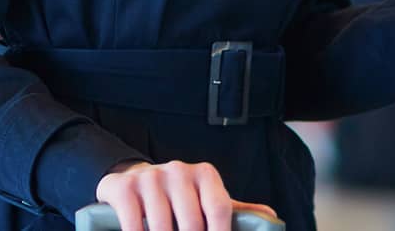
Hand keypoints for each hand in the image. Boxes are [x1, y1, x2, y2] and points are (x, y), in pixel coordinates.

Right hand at [95, 160, 278, 230]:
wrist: (134, 181)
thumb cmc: (179, 198)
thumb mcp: (206, 199)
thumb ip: (235, 211)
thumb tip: (271, 218)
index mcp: (205, 174)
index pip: (219, 211)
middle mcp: (179, 170)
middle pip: (191, 224)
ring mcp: (150, 178)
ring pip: (162, 228)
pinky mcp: (123, 188)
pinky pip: (133, 225)